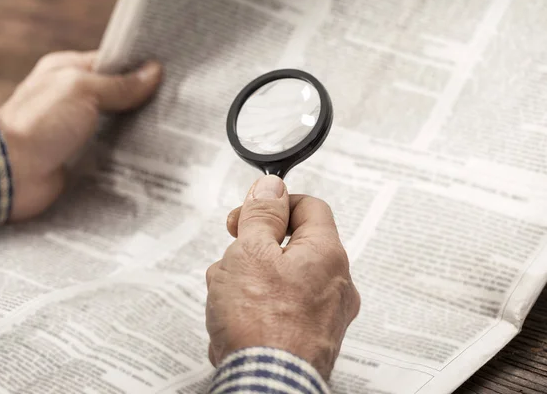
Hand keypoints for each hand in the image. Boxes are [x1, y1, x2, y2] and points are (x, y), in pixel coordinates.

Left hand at [0, 50, 162, 220]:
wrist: (11, 172)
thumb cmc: (41, 123)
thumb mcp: (82, 91)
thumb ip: (120, 85)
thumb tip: (155, 72)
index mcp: (68, 72)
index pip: (112, 64)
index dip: (139, 69)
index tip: (170, 77)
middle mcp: (73, 99)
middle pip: (118, 96)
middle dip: (144, 102)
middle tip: (176, 107)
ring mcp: (77, 130)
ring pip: (117, 126)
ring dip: (139, 131)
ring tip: (172, 133)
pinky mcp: (81, 157)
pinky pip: (111, 153)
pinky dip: (128, 155)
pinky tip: (153, 157)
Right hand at [206, 175, 359, 379]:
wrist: (266, 385)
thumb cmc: (260, 323)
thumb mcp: (250, 251)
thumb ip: (262, 214)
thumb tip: (272, 188)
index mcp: (327, 254)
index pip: (309, 206)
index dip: (275, 204)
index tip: (247, 216)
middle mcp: (335, 284)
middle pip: (290, 246)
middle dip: (253, 249)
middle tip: (231, 260)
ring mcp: (325, 315)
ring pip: (280, 280)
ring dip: (249, 281)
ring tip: (227, 299)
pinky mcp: (310, 339)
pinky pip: (281, 310)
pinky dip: (257, 310)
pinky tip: (236, 322)